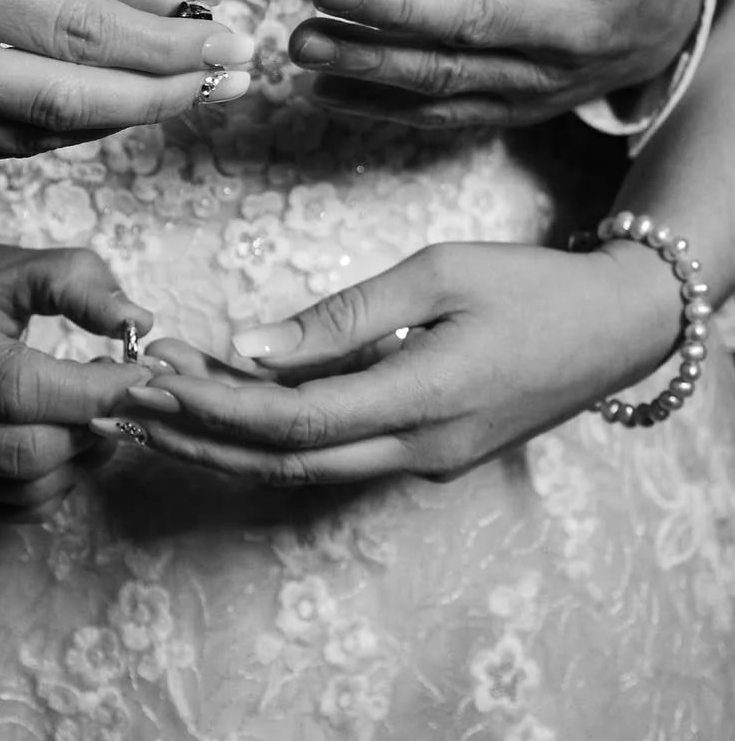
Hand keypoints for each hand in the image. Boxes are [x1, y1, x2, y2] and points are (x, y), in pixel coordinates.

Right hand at [0, 0, 251, 158]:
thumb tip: (178, 4)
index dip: (167, 43)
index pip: (82, 25)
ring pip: (44, 137)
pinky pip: (7, 150)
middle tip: (230, 80)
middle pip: (71, 98)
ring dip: (126, 117)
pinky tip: (109, 108)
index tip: (232, 42)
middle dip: (164, 94)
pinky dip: (67, 133)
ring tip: (184, 90)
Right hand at [0, 245, 153, 518]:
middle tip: (123, 395)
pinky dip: (54, 482)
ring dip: (82, 458)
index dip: (95, 389)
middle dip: (95, 427)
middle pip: (27, 451)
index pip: (20, 388)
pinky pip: (8, 510)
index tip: (144, 374)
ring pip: (24, 490)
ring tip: (95, 413)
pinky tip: (62, 441)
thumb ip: (71, 280)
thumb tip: (138, 322)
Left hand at [111, 240, 677, 483]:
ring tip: (155, 405)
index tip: (149, 375)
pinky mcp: (426, 452)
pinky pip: (334, 451)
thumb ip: (343, 316)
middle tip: (124, 402)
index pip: (292, 422)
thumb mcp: (439, 275)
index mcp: (422, 401)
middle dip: (197, 433)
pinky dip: (273, 431)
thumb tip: (252, 345)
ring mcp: (424, 462)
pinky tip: (230, 400)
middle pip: (283, 460)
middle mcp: (418, 450)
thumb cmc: (532, 287)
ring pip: (303, 465)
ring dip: (226, 437)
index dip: (213, 404)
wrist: (617, 330)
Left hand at [290, 0, 702, 127]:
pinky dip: (382, 109)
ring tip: (303, 42)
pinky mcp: (514, 109)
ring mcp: (538, 77)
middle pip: (474, 21)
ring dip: (371, 63)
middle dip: (396, 8)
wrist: (670, 26)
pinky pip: (444, 116)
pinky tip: (323, 90)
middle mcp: (567, 26)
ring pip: (449, 78)